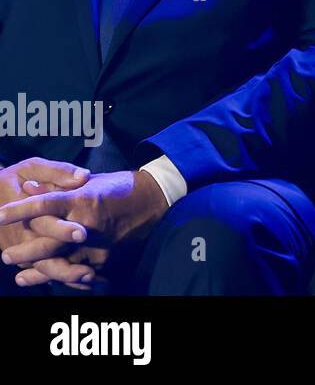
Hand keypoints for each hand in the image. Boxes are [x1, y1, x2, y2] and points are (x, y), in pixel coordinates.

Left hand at [0, 170, 167, 287]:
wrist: (153, 200)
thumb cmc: (119, 186)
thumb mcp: (88, 181)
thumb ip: (57, 186)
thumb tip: (28, 187)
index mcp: (82, 199)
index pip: (43, 205)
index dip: (18, 210)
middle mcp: (87, 223)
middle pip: (48, 242)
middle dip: (24, 251)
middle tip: (4, 255)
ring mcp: (97, 243)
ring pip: (61, 263)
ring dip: (38, 271)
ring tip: (20, 276)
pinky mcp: (106, 258)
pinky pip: (80, 272)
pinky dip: (63, 278)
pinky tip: (49, 280)